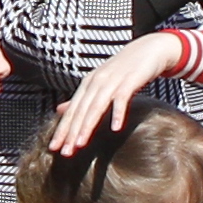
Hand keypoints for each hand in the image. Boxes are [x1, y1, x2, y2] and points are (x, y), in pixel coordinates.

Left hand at [45, 32, 189, 153]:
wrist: (149, 49)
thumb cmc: (124, 69)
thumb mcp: (100, 83)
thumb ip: (81, 98)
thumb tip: (59, 110)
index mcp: (88, 84)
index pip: (72, 111)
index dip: (62, 129)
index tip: (54, 148)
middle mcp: (96, 82)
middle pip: (81, 111)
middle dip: (71, 132)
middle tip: (64, 153)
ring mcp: (113, 80)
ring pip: (97, 106)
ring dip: (87, 126)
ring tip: (80, 144)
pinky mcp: (131, 80)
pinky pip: (122, 98)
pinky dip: (118, 113)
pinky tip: (115, 128)